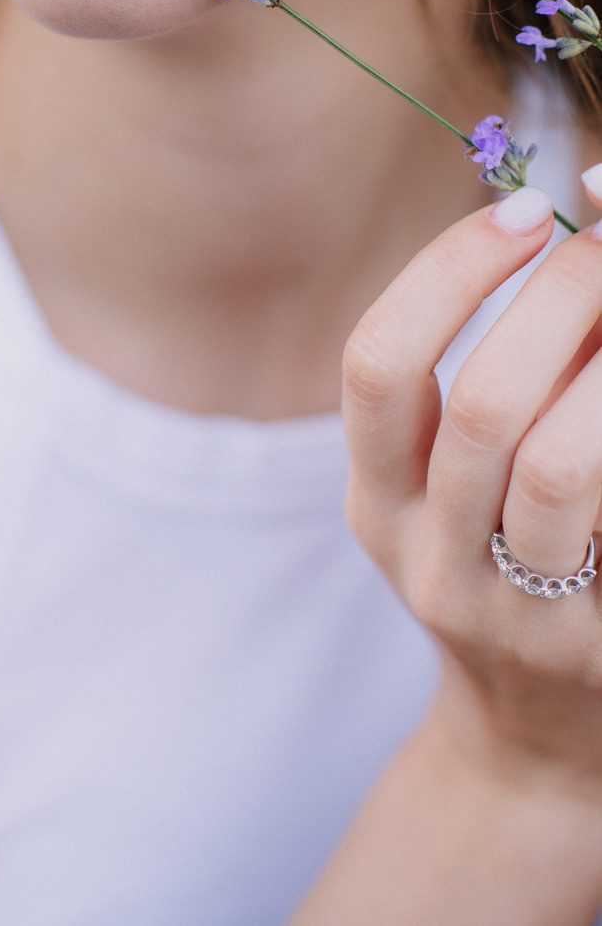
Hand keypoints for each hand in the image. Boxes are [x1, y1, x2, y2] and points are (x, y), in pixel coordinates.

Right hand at [342, 181, 601, 782]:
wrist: (537, 745)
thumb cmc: (501, 568)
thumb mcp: (452, 485)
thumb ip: (491, 370)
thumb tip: (569, 226)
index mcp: (375, 502)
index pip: (379, 365)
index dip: (449, 273)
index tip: (523, 210)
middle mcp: (429, 559)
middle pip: (482, 408)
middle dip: (559, 300)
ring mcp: (517, 617)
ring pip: (560, 471)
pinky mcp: (600, 645)